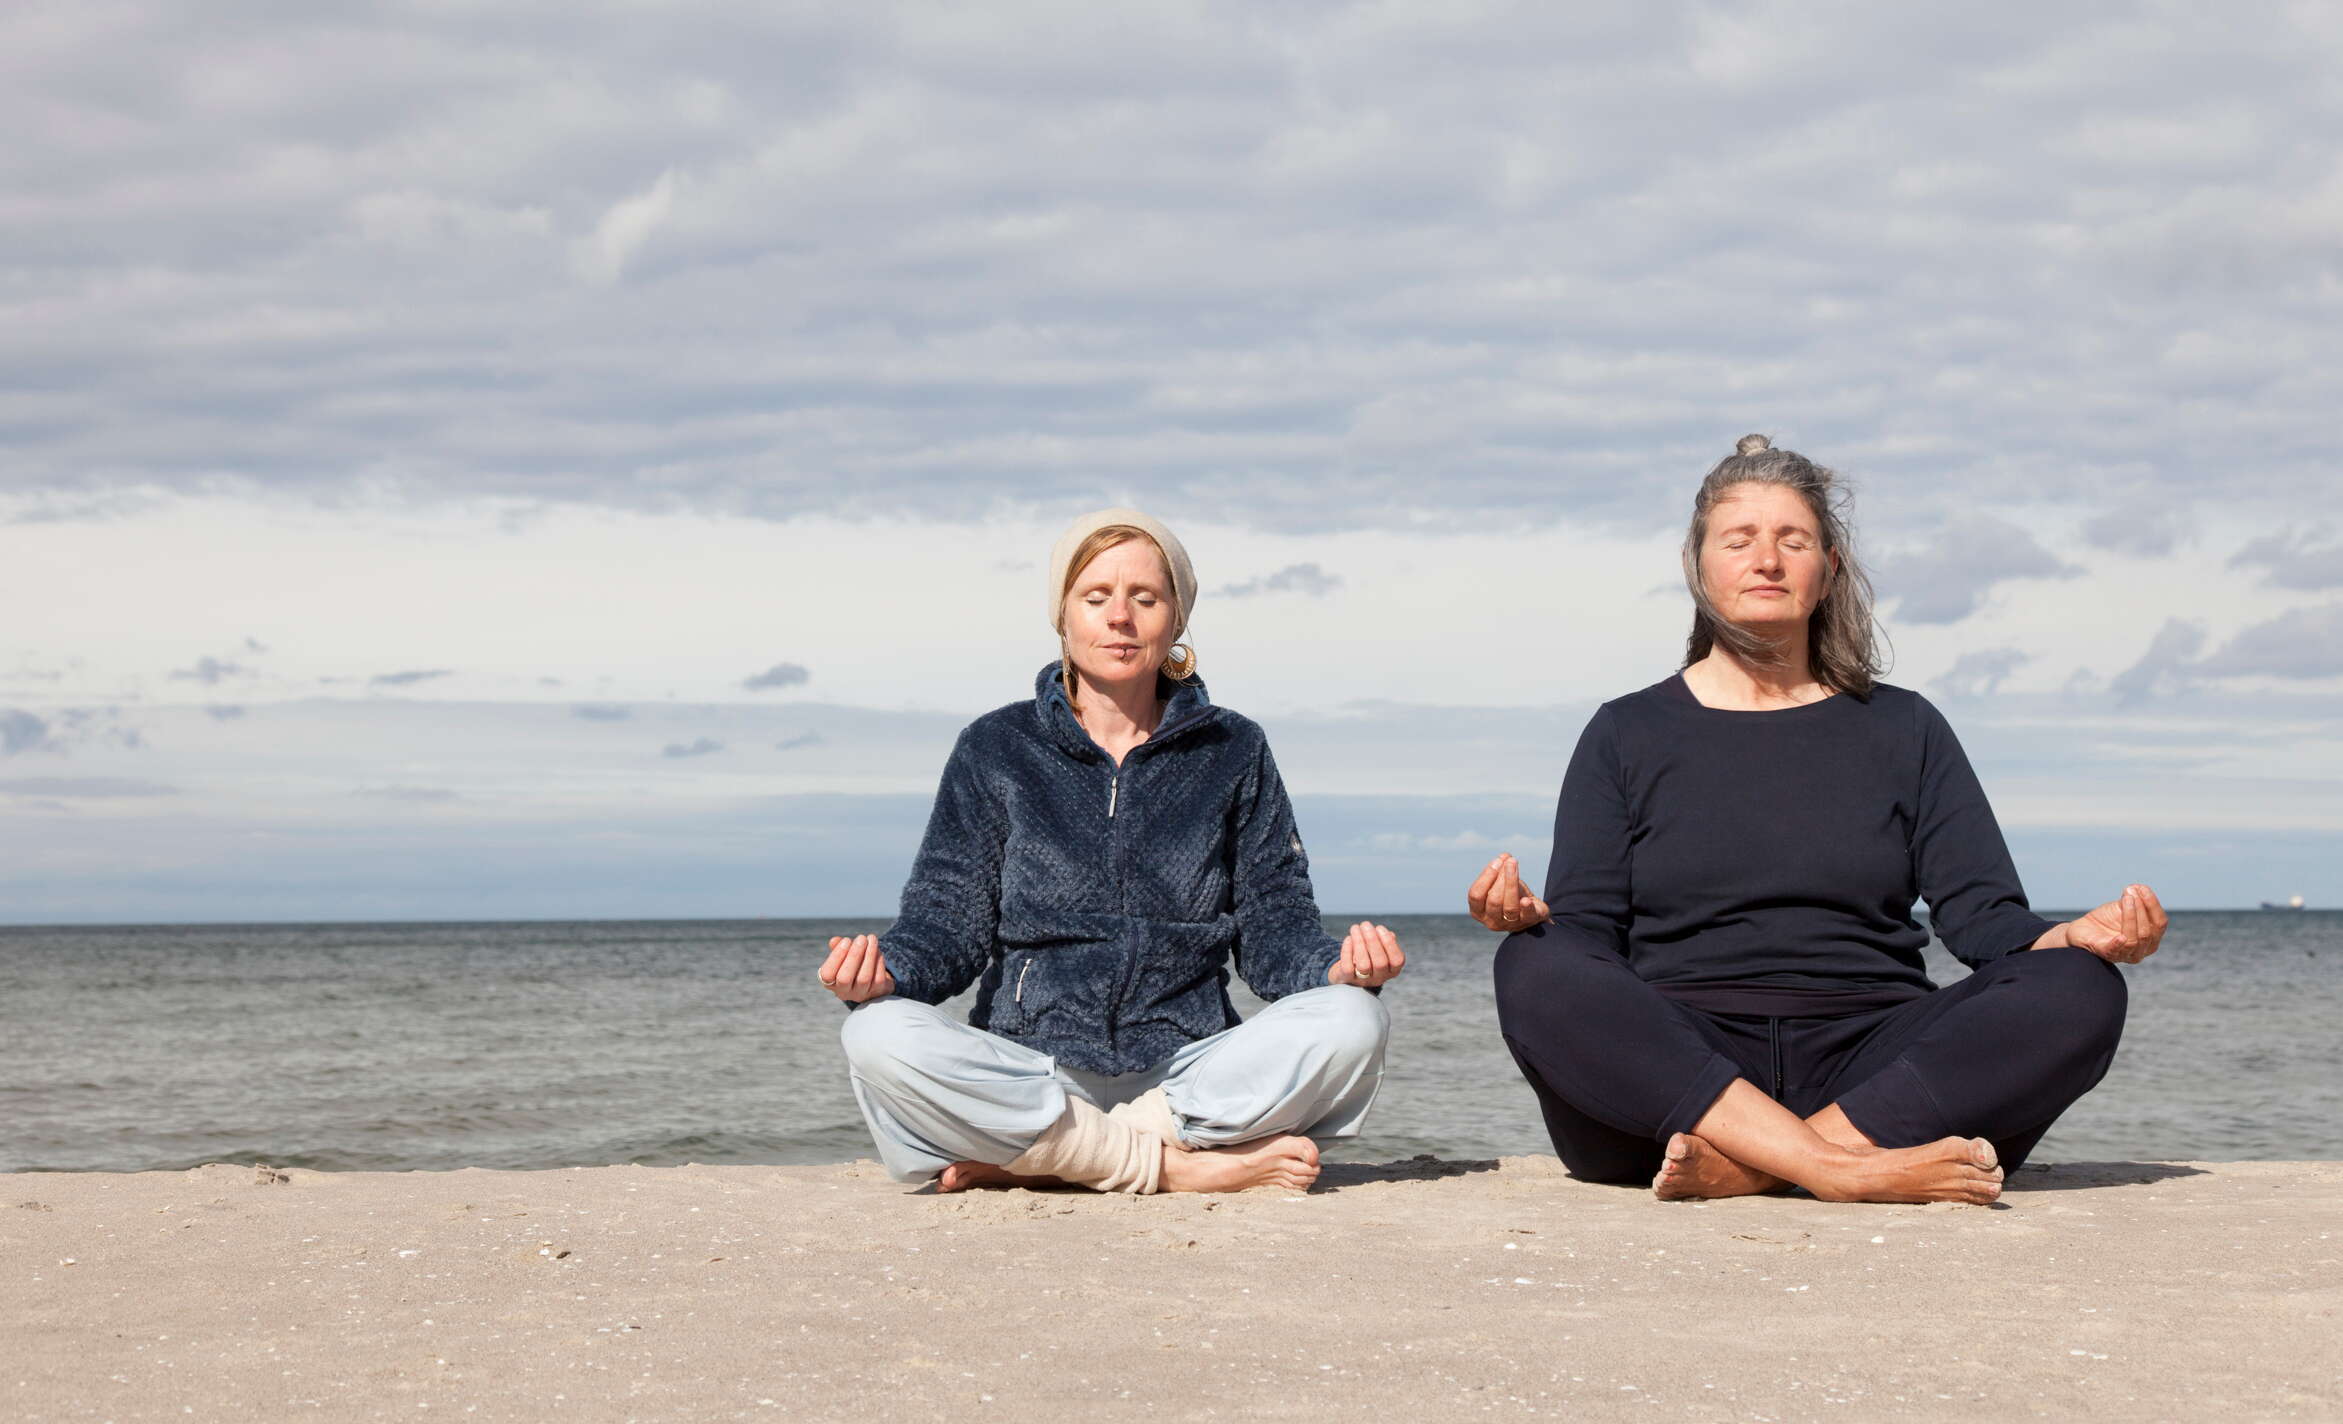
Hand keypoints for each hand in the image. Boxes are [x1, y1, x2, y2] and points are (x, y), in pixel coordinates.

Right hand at [818, 933, 896, 1001]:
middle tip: (861, 938)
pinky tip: (878, 949)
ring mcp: (861, 993)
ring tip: (871, 939)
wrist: (874, 979)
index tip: (846, 940)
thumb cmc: (854, 963)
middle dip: (854, 955)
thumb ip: (837, 947)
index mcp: (830, 982)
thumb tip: (835, 941)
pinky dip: (878, 961)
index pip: (827, 975)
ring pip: (864, 978)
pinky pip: (878, 978)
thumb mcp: (844, 955)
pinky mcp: (877, 991)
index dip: (836, 956)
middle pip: (845, 978)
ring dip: (869, 955)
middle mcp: (844, 991)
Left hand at [1328, 922, 1405, 987]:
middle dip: (1372, 940)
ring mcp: (1364, 981)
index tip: (1379, 928)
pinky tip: (1348, 939)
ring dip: (1359, 943)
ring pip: (1363, 965)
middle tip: (1365, 924)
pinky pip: (1348, 967)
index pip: (1397, 960)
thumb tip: (1389, 935)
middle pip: (1380, 962)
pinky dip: (1347, 951)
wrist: (1348, 972)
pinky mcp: (1348, 979)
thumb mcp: (1381, 949)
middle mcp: (1380, 978)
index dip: (1389, 943)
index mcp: (1392, 970)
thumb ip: (1386, 942)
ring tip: (1355, 928)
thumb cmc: (1368, 955)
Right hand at [1466, 853, 1549, 931]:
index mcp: (1478, 911)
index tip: (1497, 861)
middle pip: (1493, 900)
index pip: (1475, 895)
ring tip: (1515, 865)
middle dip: (1501, 878)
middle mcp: (1492, 921)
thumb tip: (1504, 857)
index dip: (1485, 877)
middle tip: (1510, 862)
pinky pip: (1527, 916)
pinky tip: (1526, 899)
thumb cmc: (1510, 895)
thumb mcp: (1500, 884)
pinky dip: (1526, 907)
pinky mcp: (1528, 922)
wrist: (1531, 910)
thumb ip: (1499, 871)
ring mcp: (1510, 924)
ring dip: (1512, 883)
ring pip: (1509, 907)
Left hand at [2042, 884, 2167, 964]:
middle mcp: (2141, 950)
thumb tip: (2139, 888)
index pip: (2159, 923)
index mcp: (2150, 938)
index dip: (2153, 905)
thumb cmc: (2106, 920)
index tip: (2142, 889)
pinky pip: (2116, 951)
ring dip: (2131, 917)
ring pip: (2134, 939)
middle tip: (2130, 893)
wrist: (2082, 930)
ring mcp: (2125, 955)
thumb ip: (2133, 899)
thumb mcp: (2122, 907)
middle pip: (2148, 931)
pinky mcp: (2107, 954)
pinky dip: (2119, 943)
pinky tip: (2120, 936)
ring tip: (2126, 899)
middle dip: (2141, 909)